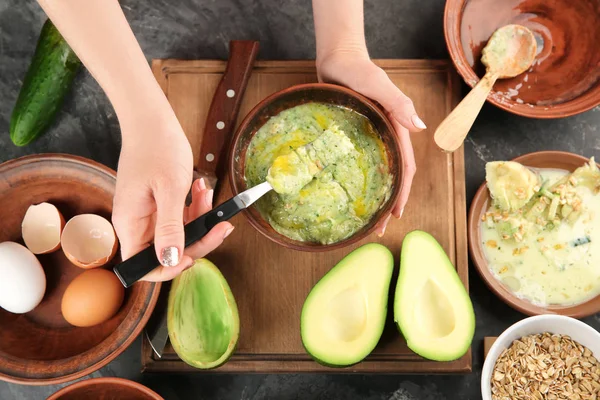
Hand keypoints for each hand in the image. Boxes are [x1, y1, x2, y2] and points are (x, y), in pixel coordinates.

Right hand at [112, 115, 233, 281]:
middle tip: (220, 226)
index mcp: (131, 224)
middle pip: (168, 251)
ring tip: (207, 196)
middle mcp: (137, 223)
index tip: (192, 256)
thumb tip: (170, 260)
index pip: (142, 266)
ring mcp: (149, 214)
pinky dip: (195, 208)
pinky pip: (181, 217)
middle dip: (197, 240)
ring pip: (180, 234)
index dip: (168, 268)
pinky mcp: (160, 204)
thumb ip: (170, 226)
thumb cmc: (157, 148)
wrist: (153, 120)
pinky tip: (201, 189)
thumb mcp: (169, 189)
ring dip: (200, 220)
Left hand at [316, 49, 424, 235]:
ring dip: (375, 197)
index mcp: (396, 130)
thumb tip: (421, 128)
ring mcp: (370, 138)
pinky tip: (348, 194)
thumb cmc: (358, 69)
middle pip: (392, 177)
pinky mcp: (353, 137)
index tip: (396, 216)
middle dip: (389, 204)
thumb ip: (398, 104)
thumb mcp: (379, 85)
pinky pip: (360, 163)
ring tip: (365, 221)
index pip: (405, 168)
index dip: (402, 194)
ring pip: (376, 173)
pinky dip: (359, 181)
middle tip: (378, 230)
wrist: (338, 59)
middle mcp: (386, 138)